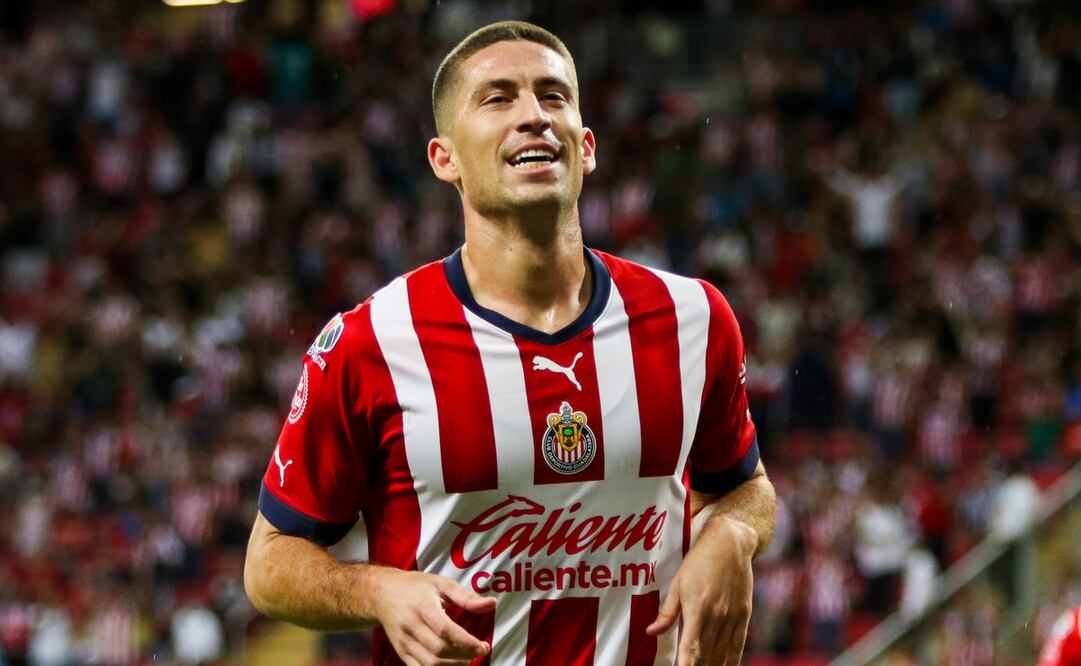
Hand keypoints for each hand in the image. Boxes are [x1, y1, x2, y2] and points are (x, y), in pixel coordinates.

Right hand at [373, 569, 496, 664]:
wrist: (382, 594)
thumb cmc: (415, 587)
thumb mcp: (441, 584)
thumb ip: (467, 597)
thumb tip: (492, 604)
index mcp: (422, 606)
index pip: (445, 630)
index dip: (466, 642)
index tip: (483, 646)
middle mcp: (410, 625)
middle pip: (439, 650)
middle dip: (463, 655)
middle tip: (479, 651)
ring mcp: (403, 641)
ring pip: (430, 664)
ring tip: (468, 658)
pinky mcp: (401, 652)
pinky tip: (452, 664)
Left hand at [645, 515, 756, 664]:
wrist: (729, 544)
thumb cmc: (699, 562)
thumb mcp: (678, 584)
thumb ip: (667, 612)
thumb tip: (651, 632)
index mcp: (697, 610)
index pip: (690, 648)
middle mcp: (717, 617)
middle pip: (707, 656)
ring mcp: (733, 617)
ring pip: (723, 653)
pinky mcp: (744, 615)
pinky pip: (739, 645)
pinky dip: (733, 660)